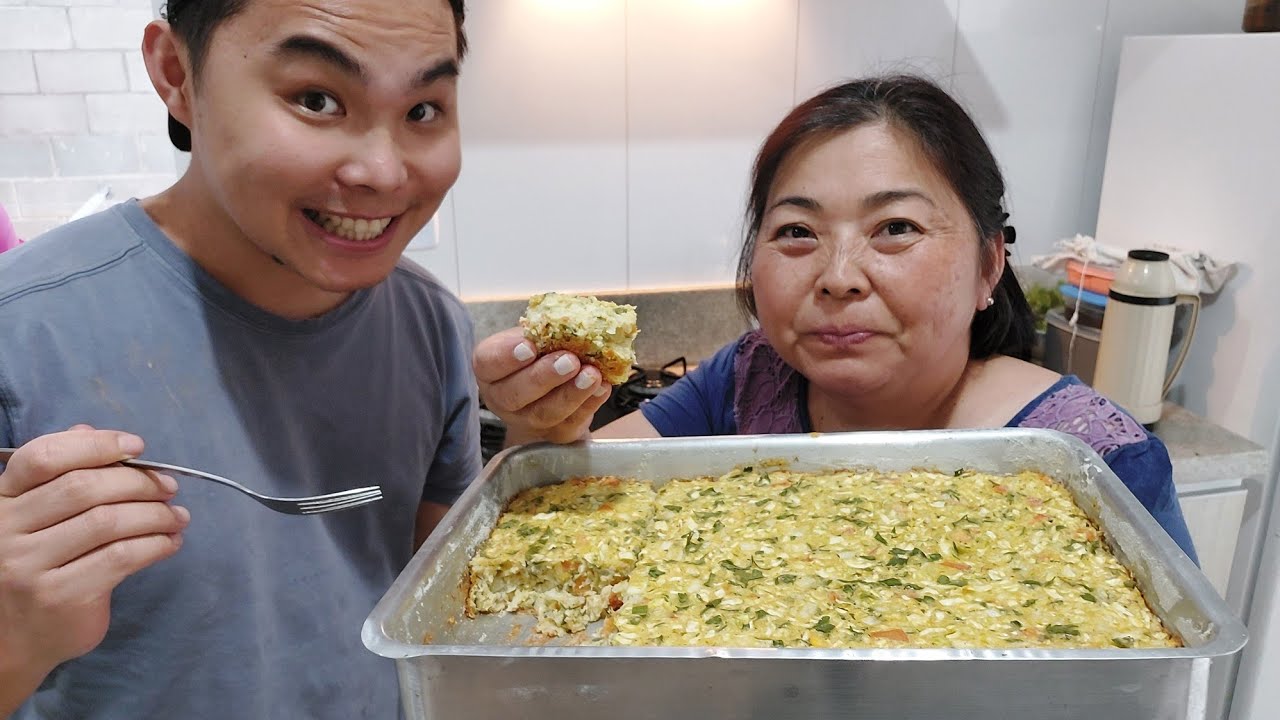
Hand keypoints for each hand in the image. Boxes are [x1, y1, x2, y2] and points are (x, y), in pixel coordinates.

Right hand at [0, 427, 188, 711]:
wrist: (13, 640)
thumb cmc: (35, 567)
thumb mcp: (35, 518)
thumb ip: (58, 474)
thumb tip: (90, 431)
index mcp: (1, 501)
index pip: (42, 457)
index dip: (95, 445)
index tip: (137, 446)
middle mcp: (6, 531)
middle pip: (84, 487)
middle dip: (138, 482)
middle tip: (170, 487)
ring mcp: (29, 566)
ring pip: (108, 521)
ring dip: (155, 514)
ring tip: (177, 517)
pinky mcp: (60, 596)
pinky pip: (121, 557)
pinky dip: (155, 545)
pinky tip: (169, 543)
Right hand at [473, 328, 611, 444]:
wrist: (549, 392)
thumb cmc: (538, 357)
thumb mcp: (532, 338)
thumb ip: (544, 331)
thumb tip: (575, 319)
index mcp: (491, 369)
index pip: (489, 363)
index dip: (507, 357)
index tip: (529, 347)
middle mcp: (503, 398)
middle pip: (515, 394)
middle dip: (543, 377)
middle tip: (569, 360)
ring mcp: (528, 420)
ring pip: (545, 412)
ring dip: (571, 393)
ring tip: (592, 375)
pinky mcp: (557, 434)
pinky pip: (571, 422)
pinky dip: (590, 404)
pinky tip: (602, 388)